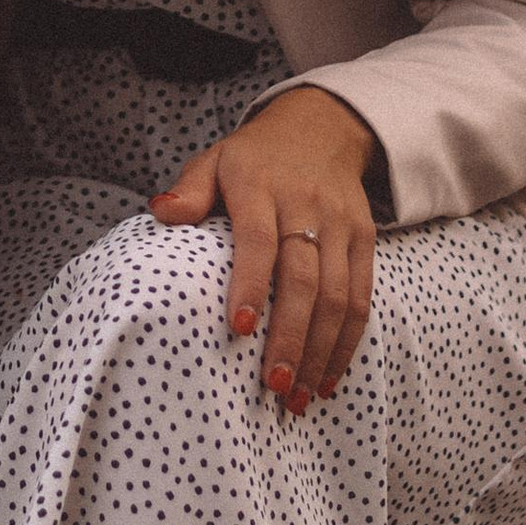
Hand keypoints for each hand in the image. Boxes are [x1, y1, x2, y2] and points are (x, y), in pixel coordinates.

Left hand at [150, 85, 379, 410]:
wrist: (321, 127)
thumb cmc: (252, 159)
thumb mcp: (214, 161)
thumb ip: (190, 191)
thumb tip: (161, 214)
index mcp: (260, 186)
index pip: (258, 239)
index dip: (251, 284)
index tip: (241, 329)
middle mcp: (305, 205)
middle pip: (304, 278)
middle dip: (291, 336)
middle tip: (273, 386)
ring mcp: (340, 224)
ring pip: (338, 296)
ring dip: (321, 352)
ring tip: (298, 397)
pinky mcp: (364, 239)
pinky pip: (361, 297)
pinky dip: (347, 343)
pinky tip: (328, 379)